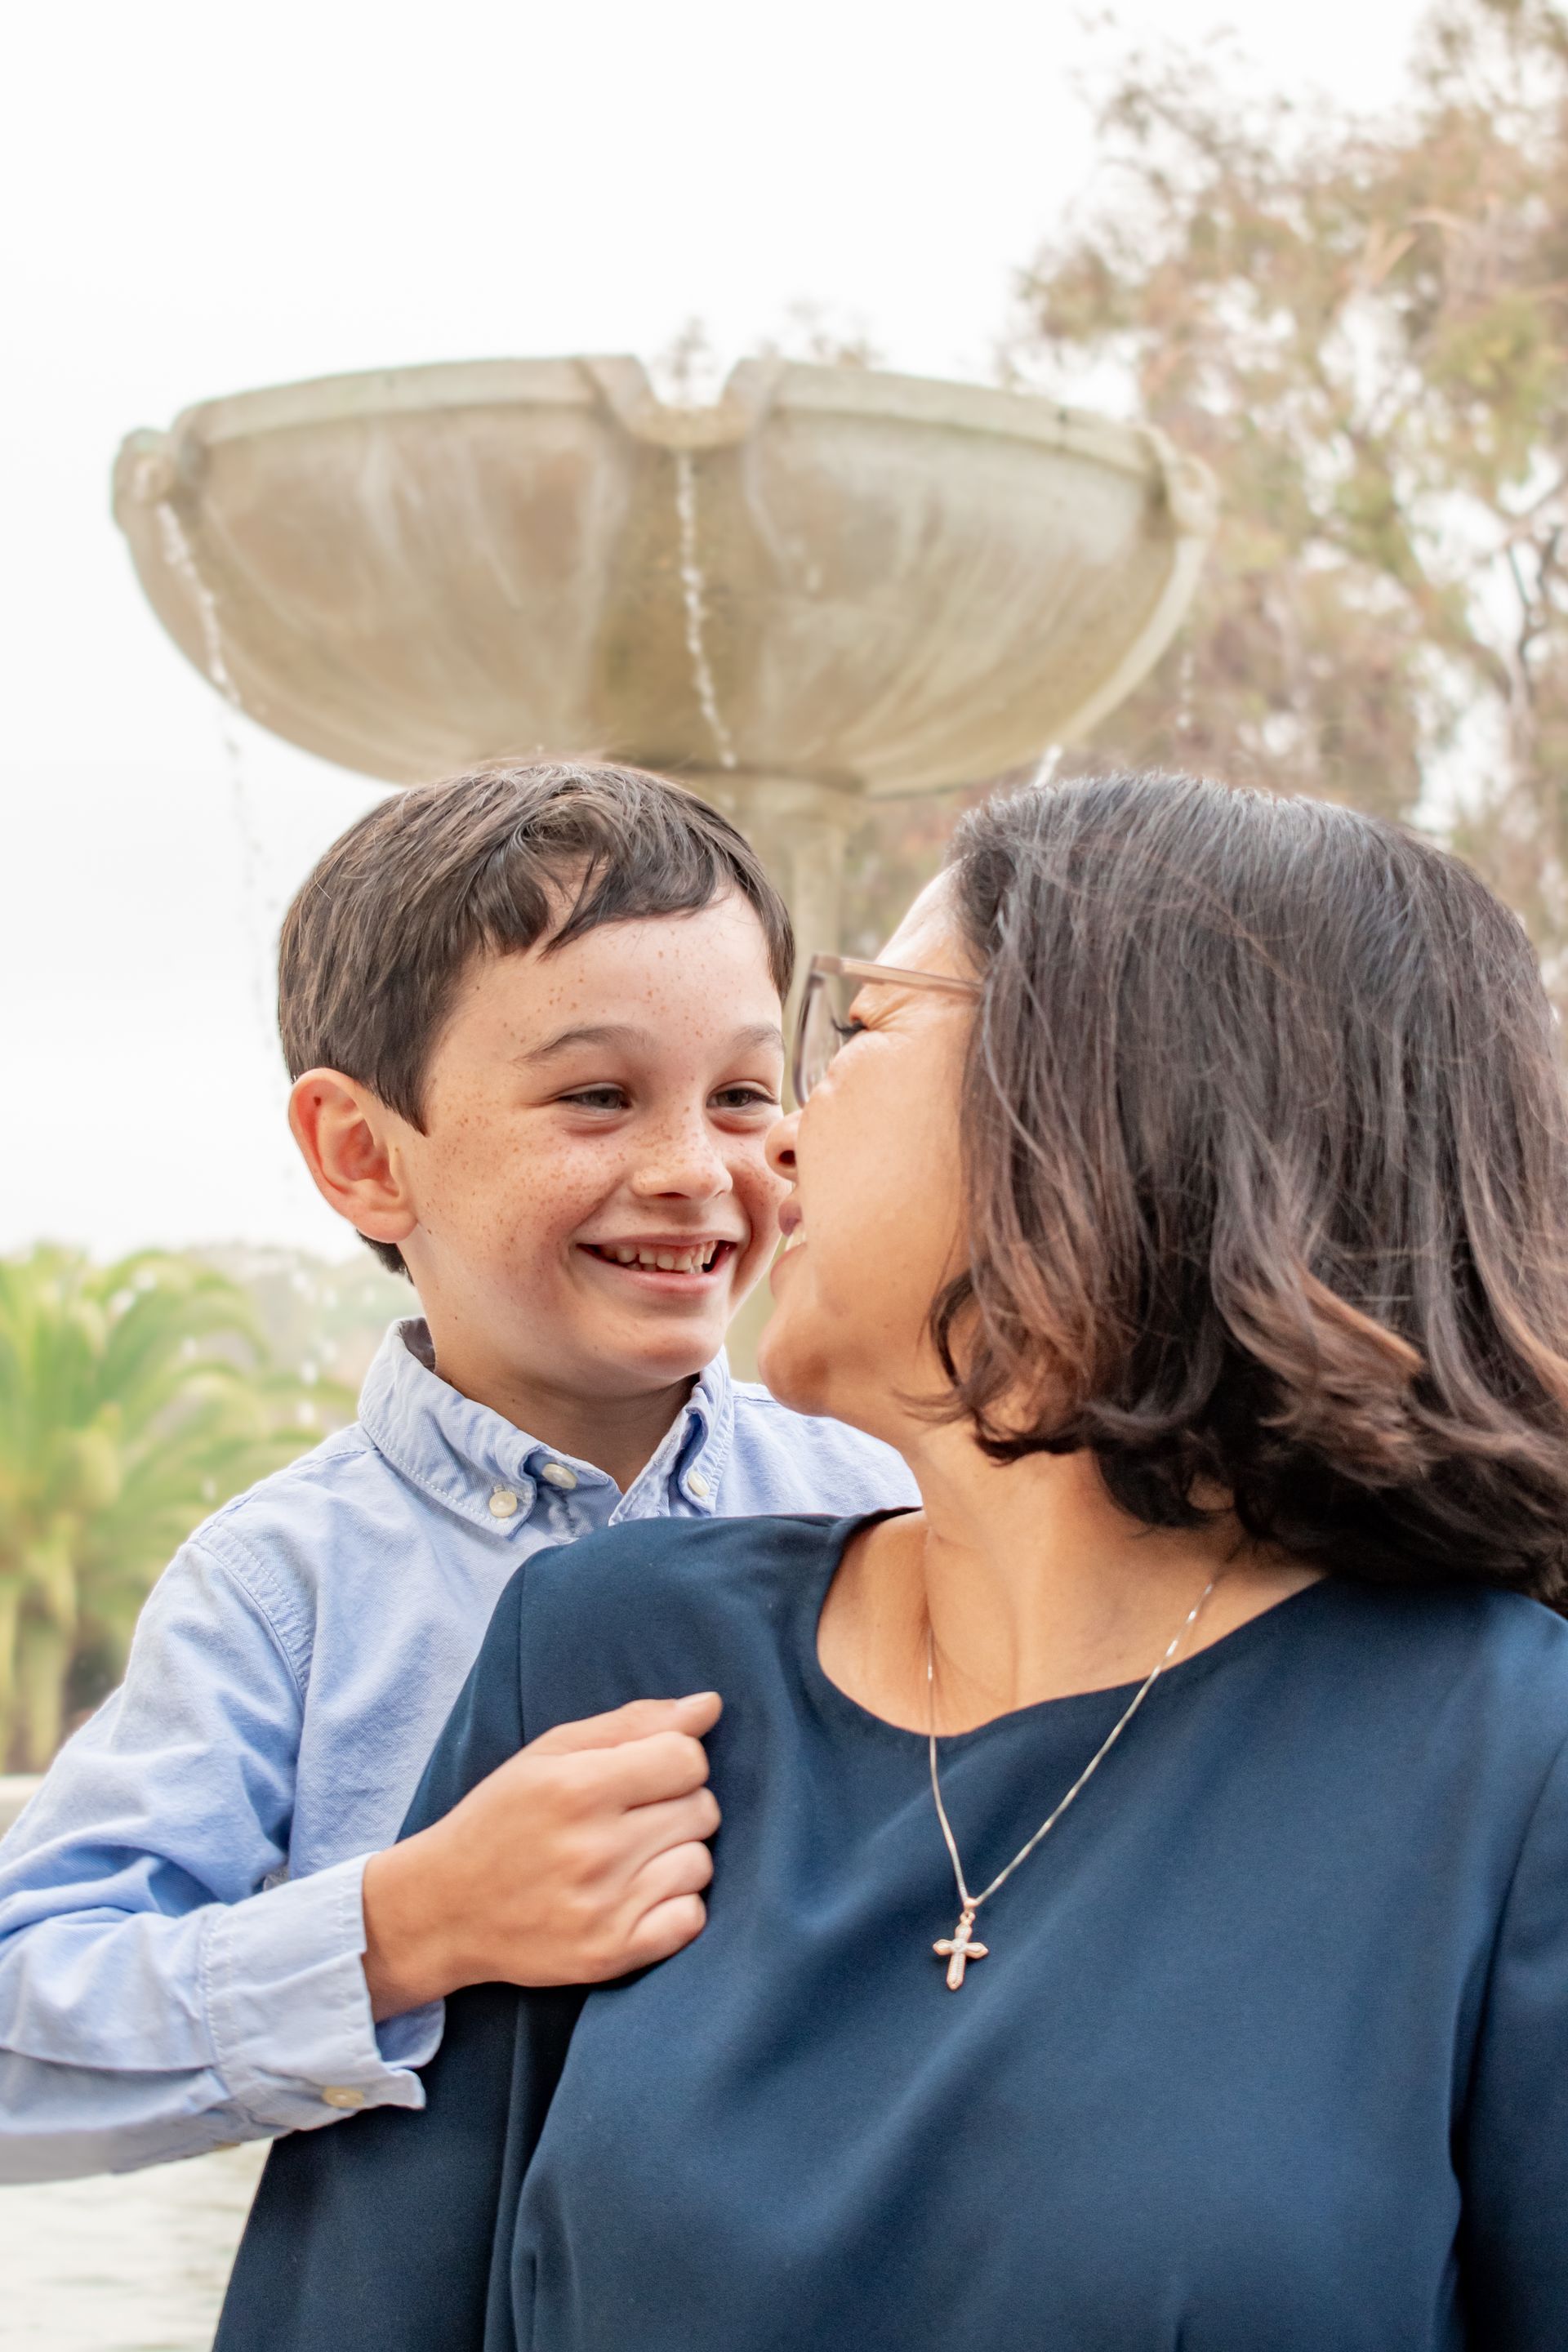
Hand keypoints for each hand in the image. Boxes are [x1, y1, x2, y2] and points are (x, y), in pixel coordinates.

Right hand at [360, 1693, 721, 2017]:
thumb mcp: (550, 1752)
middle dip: (677, 1805)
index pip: (687, 1759)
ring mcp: (603, 1909)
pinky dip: (676, 1906)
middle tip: (632, 1817)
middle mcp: (593, 1850)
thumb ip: (633, 1723)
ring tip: (631, 1857)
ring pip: (701, 1863)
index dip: (675, 1759)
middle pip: (702, 1809)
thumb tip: (711, 1705)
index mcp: (576, 1788)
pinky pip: (692, 1919)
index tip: (646, 1772)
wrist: (444, 1909)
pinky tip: (638, 1895)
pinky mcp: (609, 1956)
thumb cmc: (502, 1818)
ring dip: (676, 1855)